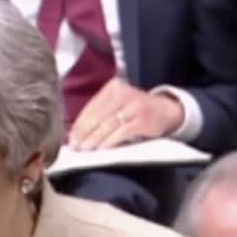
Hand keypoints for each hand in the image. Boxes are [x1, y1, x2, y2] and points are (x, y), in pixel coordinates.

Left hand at [68, 78, 184, 149]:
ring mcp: (133, 105)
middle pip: (96, 116)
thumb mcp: (118, 104)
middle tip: (75, 147)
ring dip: (94, 139)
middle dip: (83, 134)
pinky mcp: (141, 119)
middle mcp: (122, 93)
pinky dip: (109, 141)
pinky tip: (101, 149)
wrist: (166, 110)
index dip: (78, 125)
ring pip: (107, 125)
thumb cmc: (136, 110)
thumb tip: (76, 133)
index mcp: (113, 87)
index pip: (90, 107)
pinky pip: (120, 132)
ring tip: (85, 149)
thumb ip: (100, 113)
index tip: (69, 138)